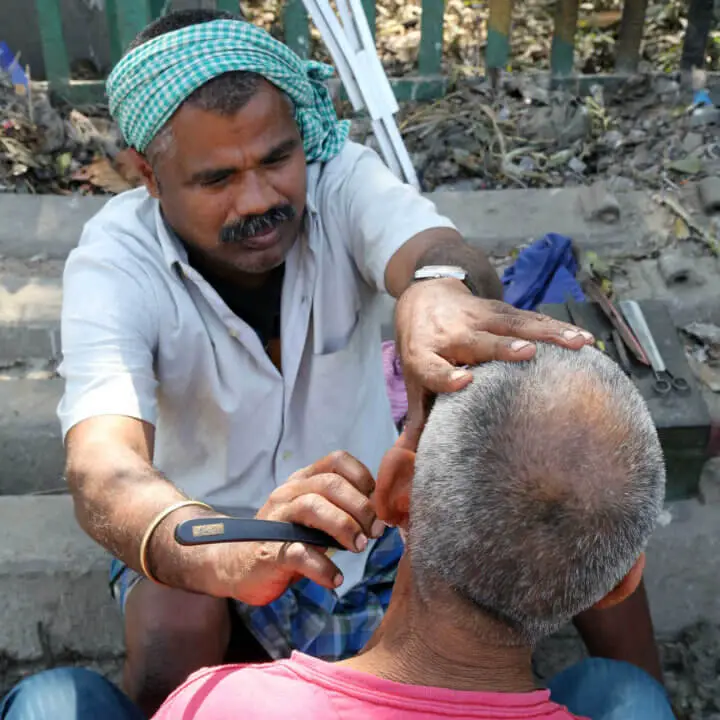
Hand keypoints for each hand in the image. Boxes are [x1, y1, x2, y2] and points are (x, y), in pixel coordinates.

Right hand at [210, 451, 383, 604]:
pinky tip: (335, 580)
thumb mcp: (314, 517)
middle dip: (360, 507)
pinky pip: (299, 553)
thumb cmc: (286, 540)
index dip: (364, 478)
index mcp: (303, 481)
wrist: (236, 565)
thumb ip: (340, 508)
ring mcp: (277, 520)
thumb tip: (382, 515)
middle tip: (374, 532)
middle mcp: (289, 493)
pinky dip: (322, 568)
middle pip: (330, 484)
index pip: (337, 460)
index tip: (377, 504)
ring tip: (359, 548)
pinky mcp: (270, 551)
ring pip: (313, 507)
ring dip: (344, 528)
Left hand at [395, 278, 593, 446]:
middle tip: (527, 352)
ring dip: (547, 333)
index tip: (464, 382)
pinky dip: (557, 327)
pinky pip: (530, 318)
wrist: (423, 297)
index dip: (447, 376)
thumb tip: (414, 454)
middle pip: (479, 342)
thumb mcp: (412, 378)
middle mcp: (452, 335)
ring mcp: (477, 319)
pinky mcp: (499, 310)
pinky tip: (582, 338)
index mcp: (424, 356)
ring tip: (576, 344)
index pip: (433, 368)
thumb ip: (419, 414)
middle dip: (502, 347)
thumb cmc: (421, 347)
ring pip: (513, 325)